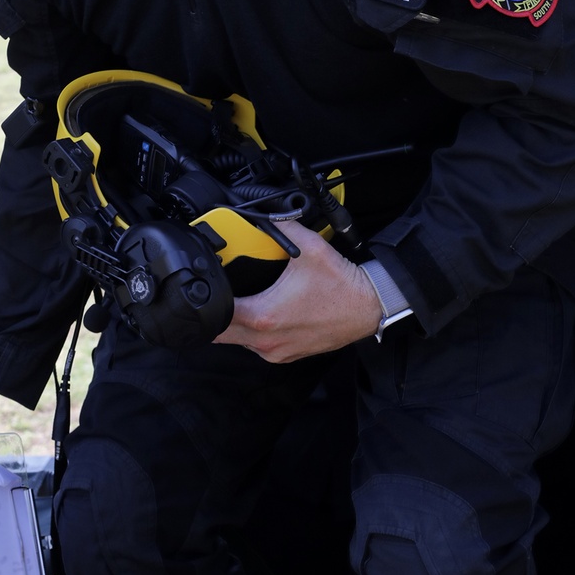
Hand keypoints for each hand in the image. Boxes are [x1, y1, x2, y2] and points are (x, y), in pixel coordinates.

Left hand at [213, 224, 381, 362]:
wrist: (368, 308)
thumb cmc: (342, 286)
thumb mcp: (309, 248)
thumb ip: (281, 228)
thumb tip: (266, 218)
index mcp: (264, 316)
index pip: (217, 316)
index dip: (207, 301)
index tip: (210, 288)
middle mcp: (266, 340)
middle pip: (220, 335)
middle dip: (215, 317)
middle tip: (220, 298)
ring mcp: (276, 352)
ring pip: (238, 343)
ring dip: (235, 325)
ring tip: (245, 304)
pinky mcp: (287, 355)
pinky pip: (258, 348)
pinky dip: (254, 334)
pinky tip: (265, 315)